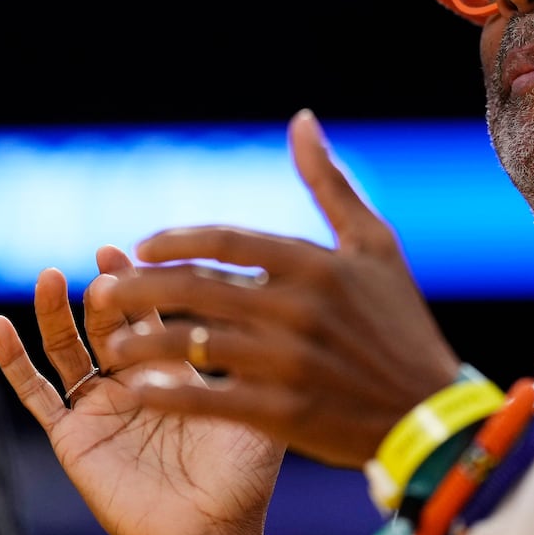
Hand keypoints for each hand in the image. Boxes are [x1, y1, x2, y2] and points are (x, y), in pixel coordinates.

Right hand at [0, 245, 281, 534]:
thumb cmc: (244, 478)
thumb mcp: (258, 408)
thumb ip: (255, 361)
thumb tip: (274, 299)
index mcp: (177, 371)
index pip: (153, 315)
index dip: (143, 283)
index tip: (135, 250)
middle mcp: (134, 382)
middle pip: (108, 323)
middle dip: (106, 290)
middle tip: (106, 260)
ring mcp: (100, 407)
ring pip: (67, 349)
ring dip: (55, 312)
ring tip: (50, 277)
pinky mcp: (73, 435)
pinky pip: (36, 394)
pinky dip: (13, 360)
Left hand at [98, 108, 462, 467]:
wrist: (429, 415)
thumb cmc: (400, 325)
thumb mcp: (376, 246)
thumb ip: (330, 184)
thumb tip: (301, 119)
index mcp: (317, 264)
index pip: (225, 241)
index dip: (175, 241)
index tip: (140, 247)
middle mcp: (299, 308)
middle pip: (196, 288)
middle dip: (140, 288)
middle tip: (105, 292)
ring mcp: (290, 362)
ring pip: (193, 343)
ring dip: (143, 342)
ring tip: (111, 346)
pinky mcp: (285, 412)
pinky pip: (209, 399)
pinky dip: (169, 394)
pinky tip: (141, 393)